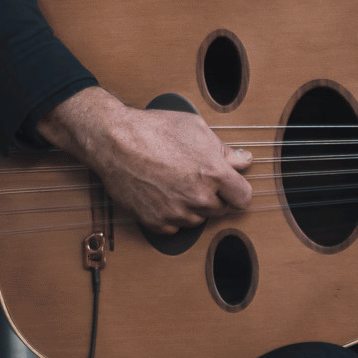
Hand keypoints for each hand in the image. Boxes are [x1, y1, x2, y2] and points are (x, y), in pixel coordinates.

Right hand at [37, 87, 252, 234]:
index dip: (236, 190)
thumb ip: (224, 149)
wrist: (114, 141)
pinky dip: (170, 216)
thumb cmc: (153, 129)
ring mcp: (177, 212)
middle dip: (212, 197)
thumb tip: (244, 160)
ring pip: (197, 220)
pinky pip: (173, 228)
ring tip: (174, 185)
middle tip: (194, 179)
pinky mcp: (156, 222)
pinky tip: (161, 196)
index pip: (243, 198)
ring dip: (191, 208)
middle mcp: (199, 197)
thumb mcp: (195, 128)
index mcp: (215, 174)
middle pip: (220, 210)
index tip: (228, 187)